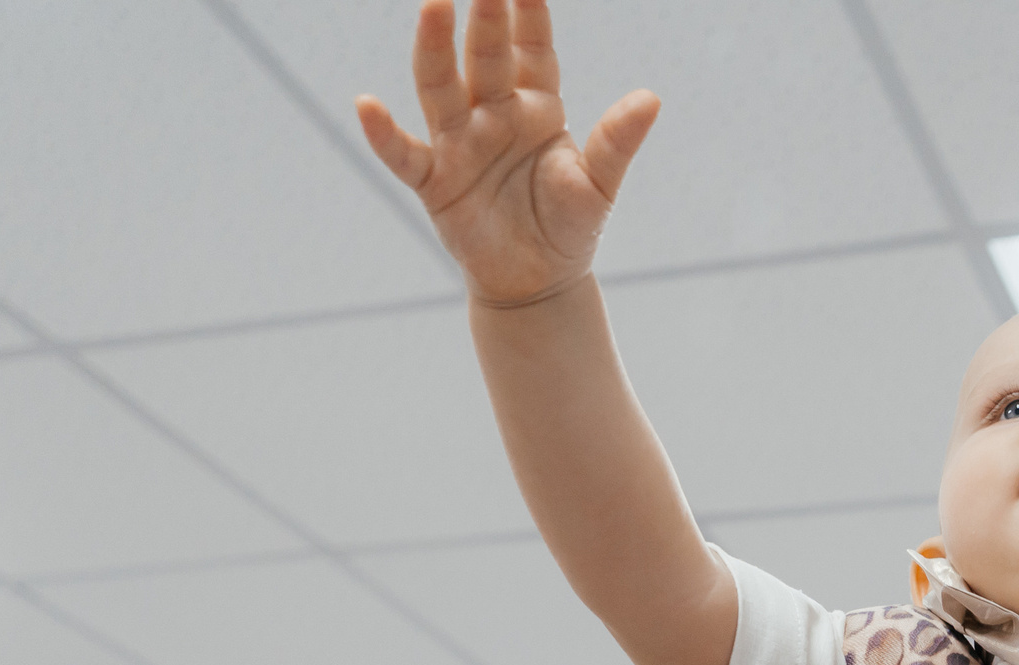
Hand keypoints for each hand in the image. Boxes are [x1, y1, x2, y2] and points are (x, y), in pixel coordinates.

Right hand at [355, 0, 658, 305]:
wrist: (540, 283)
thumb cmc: (569, 226)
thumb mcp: (599, 184)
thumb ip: (617, 141)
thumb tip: (652, 99)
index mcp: (536, 106)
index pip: (532, 48)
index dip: (529, 12)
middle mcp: (493, 114)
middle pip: (486, 56)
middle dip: (485, 16)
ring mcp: (459, 143)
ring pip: (442, 87)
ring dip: (436, 49)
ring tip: (434, 7)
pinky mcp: (434, 181)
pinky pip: (404, 154)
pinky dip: (384, 133)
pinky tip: (366, 105)